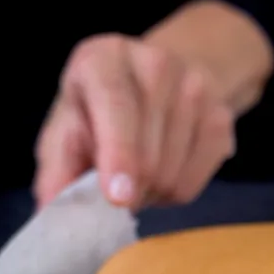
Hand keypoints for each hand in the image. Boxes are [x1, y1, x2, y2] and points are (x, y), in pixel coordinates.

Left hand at [33, 0, 273, 211]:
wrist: (158, 79)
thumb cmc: (98, 112)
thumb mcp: (66, 131)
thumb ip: (56, 171)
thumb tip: (51, 215)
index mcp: (105, 58)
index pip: (116, 104)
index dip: (119, 153)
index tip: (119, 198)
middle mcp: (155, 63)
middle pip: (148, 155)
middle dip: (128, 189)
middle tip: (113, 190)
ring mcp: (196, 88)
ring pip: (172, 175)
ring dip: (149, 192)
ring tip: (137, 175)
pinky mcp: (222, 117)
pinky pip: (194, 182)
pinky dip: (174, 191)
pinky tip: (163, 169)